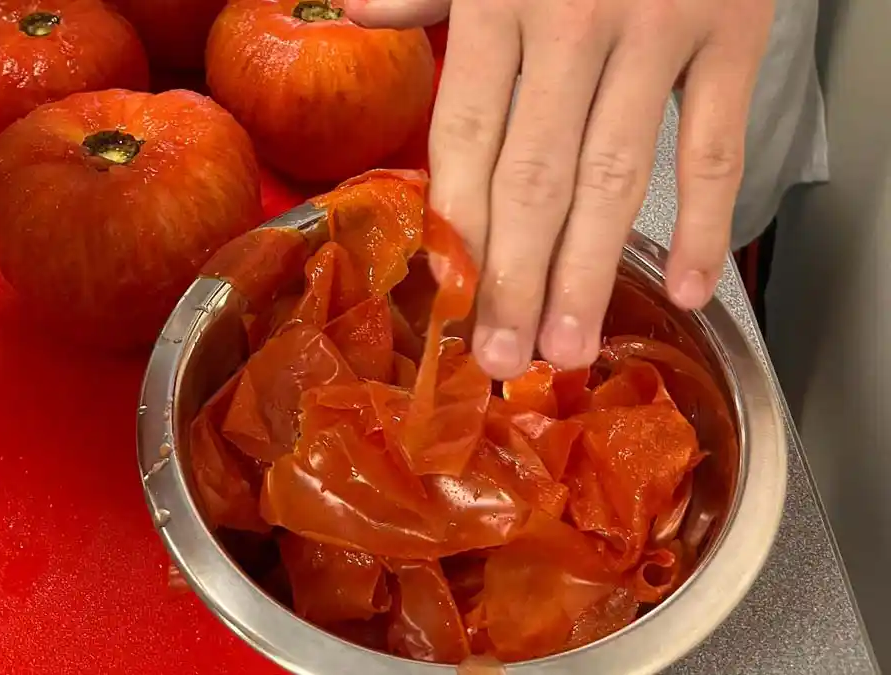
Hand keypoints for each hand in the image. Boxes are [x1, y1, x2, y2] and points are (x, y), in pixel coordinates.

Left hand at [348, 0, 772, 378]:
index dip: (457, 228)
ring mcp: (655, 32)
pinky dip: (706, 221)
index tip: (447, 301)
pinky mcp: (731, 33)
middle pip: (532, 177)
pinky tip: (687, 287)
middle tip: (500, 360)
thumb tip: (353, 15)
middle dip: (512, 278)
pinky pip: (714, 144)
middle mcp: (570, 24)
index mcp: (499, 1)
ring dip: (588, 272)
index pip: (466, 141)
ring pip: (614, 176)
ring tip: (566, 350)